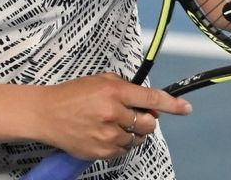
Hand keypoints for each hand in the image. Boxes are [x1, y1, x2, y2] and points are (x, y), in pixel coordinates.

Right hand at [31, 73, 190, 160]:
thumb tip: (147, 103)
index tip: (185, 108)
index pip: (150, 98)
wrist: (45, 114)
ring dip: (131, 132)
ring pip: (137, 139)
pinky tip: (105, 134)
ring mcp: (107, 135)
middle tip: (133, 115)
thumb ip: (125, 88)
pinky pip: (123, 151)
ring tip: (112, 124)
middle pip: (148, 123)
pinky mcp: (100, 151)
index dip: (172, 104)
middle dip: (145, 119)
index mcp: (113, 91)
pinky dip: (119, 144)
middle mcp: (112, 113)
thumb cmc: (71, 95)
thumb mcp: (99, 81)